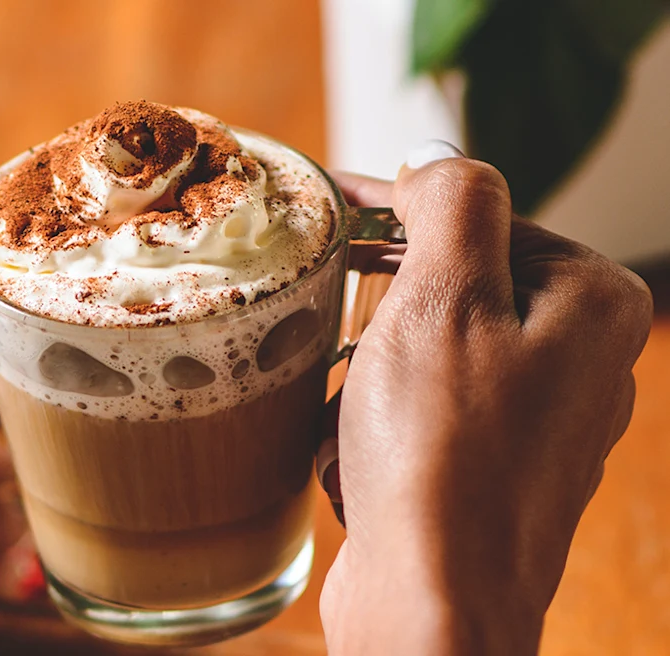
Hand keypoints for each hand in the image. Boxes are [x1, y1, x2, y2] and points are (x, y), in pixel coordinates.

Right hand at [317, 143, 652, 654]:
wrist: (433, 605)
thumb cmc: (442, 456)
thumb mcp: (443, 299)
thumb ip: (452, 205)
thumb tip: (437, 158)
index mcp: (589, 303)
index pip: (482, 216)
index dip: (397, 206)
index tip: (329, 200)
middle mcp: (579, 360)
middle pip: (454, 285)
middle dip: (379, 304)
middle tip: (321, 299)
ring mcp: (537, 420)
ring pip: (428, 349)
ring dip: (371, 370)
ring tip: (349, 411)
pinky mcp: (492, 467)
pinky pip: (424, 410)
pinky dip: (379, 421)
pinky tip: (357, 455)